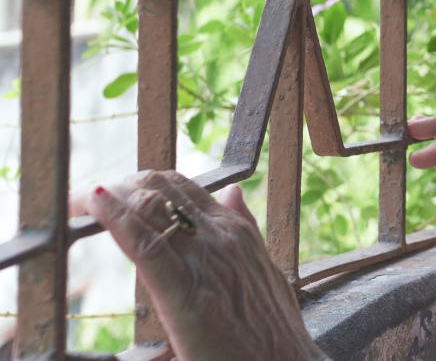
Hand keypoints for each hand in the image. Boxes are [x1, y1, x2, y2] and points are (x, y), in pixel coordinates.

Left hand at [69, 170, 326, 360]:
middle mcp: (222, 235)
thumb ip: (246, 232)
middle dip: (120, 184)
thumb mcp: (264, 272)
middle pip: (162, 186)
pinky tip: (92, 203)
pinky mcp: (187, 292)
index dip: (143, 182)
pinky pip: (146, 243)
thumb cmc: (274, 335)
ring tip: (77, 202)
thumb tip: (233, 193)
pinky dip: (116, 217)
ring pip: (152, 203)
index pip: (182, 187)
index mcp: (237, 231)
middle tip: (83, 200)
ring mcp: (207, 259)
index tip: (110, 192)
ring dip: (110, 194)